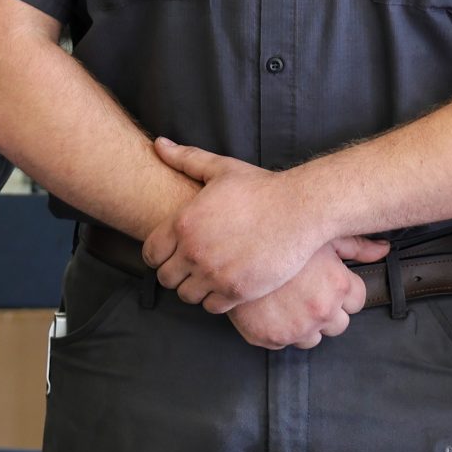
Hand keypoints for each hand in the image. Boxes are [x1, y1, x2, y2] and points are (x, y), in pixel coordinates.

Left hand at [145, 139, 385, 311]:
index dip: (159, 255)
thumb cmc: (261, 189)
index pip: (151, 254)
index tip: (173, 253)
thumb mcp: (221, 168)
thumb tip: (158, 144)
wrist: (300, 210)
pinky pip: (211, 307)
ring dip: (195, 288)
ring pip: (187, 295)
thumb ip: (186, 158)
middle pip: (166, 278)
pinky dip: (216, 299)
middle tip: (193, 266)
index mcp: (184, 223)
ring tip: (210, 276)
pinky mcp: (236, 291)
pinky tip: (227, 284)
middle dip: (176, 273)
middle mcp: (193, 251)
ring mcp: (215, 274)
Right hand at [227, 245, 373, 350]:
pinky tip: (272, 309)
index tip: (330, 282)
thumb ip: (357, 245)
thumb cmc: (279, 235)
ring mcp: (296, 328)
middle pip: (339, 325)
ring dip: (305, 325)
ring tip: (289, 301)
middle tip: (308, 292)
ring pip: (313, 339)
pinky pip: (284, 343)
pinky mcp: (270, 338)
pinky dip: (279, 329)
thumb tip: (385, 249)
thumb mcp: (321, 235)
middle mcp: (322, 311)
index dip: (344, 290)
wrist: (231, 245)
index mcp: (339, 286)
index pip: (358, 302)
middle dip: (327, 310)